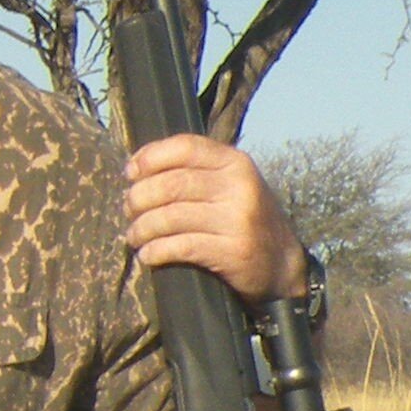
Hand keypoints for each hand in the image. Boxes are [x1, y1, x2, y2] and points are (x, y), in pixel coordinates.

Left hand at [124, 134, 308, 304]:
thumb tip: (136, 167)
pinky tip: (148, 255)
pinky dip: (155, 251)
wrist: (282, 263)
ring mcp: (238, 219)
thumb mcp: (230, 184)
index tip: (130, 174)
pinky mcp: (233, 251)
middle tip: (129, 210)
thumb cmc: (243, 219)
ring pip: (170, 217)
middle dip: (139, 198)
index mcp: (235, 162)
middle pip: (171, 184)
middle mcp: (239, 186)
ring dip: (142, 228)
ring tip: (134, 236)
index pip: (185, 147)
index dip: (149, 158)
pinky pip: (180, 247)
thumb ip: (194, 171)